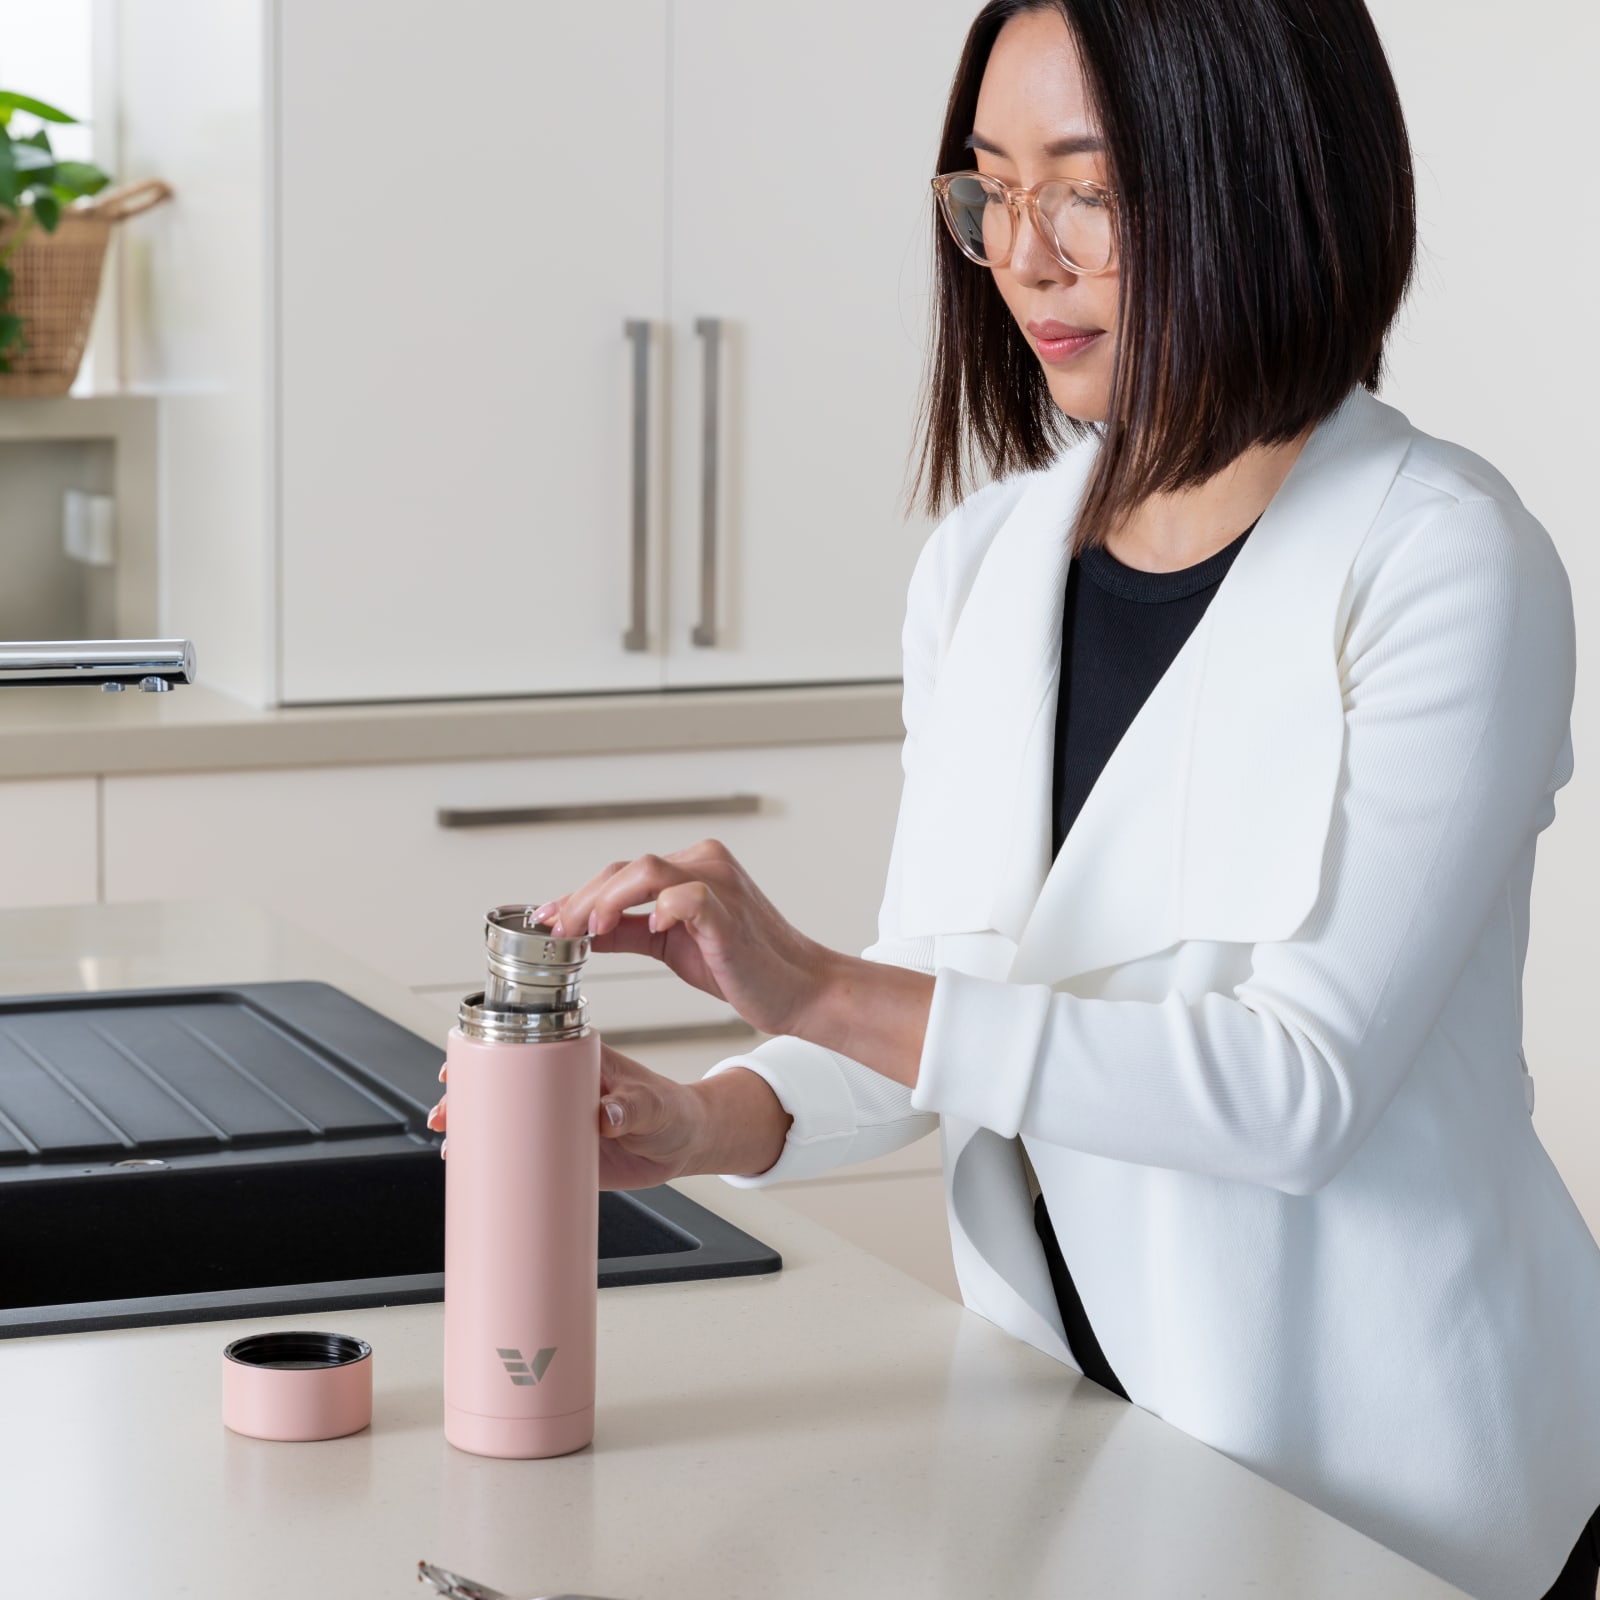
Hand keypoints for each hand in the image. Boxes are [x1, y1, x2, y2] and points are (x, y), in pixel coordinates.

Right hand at [427, 1041, 711, 1190]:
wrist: (685, 1142)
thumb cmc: (671, 1109)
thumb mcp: (653, 1104)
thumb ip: (632, 1107)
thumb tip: (606, 1115)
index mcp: (576, 1062)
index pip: (521, 1050)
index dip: (484, 1056)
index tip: (459, 1068)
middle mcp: (558, 1089)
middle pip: (500, 1087)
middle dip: (466, 1099)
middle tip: (445, 1116)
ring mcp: (556, 1123)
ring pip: (504, 1123)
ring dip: (473, 1133)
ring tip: (452, 1148)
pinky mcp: (561, 1156)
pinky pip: (521, 1159)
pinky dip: (496, 1165)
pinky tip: (475, 1175)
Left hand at [530, 838, 836, 1039]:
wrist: (800, 990)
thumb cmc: (744, 966)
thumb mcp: (671, 945)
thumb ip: (629, 931)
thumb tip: (582, 931)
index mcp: (691, 867)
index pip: (621, 871)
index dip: (578, 894)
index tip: (547, 918)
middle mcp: (705, 864)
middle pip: (625, 868)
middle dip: (580, 900)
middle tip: (557, 932)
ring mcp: (719, 885)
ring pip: (646, 871)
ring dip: (607, 900)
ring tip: (589, 930)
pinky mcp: (730, 914)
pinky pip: (689, 896)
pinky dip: (663, 907)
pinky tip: (650, 926)